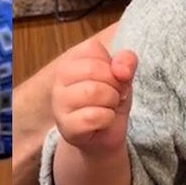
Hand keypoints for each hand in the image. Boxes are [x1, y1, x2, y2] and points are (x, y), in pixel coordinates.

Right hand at [51, 32, 137, 153]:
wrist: (104, 135)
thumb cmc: (110, 100)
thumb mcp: (123, 76)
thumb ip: (126, 62)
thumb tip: (121, 69)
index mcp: (72, 60)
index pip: (93, 48)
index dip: (111, 64)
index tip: (114, 78)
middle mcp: (60, 78)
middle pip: (92, 69)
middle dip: (113, 84)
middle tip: (114, 95)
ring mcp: (59, 102)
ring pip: (92, 92)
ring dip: (111, 102)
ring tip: (108, 107)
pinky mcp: (65, 126)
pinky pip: (92, 116)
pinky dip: (107, 119)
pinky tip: (103, 121)